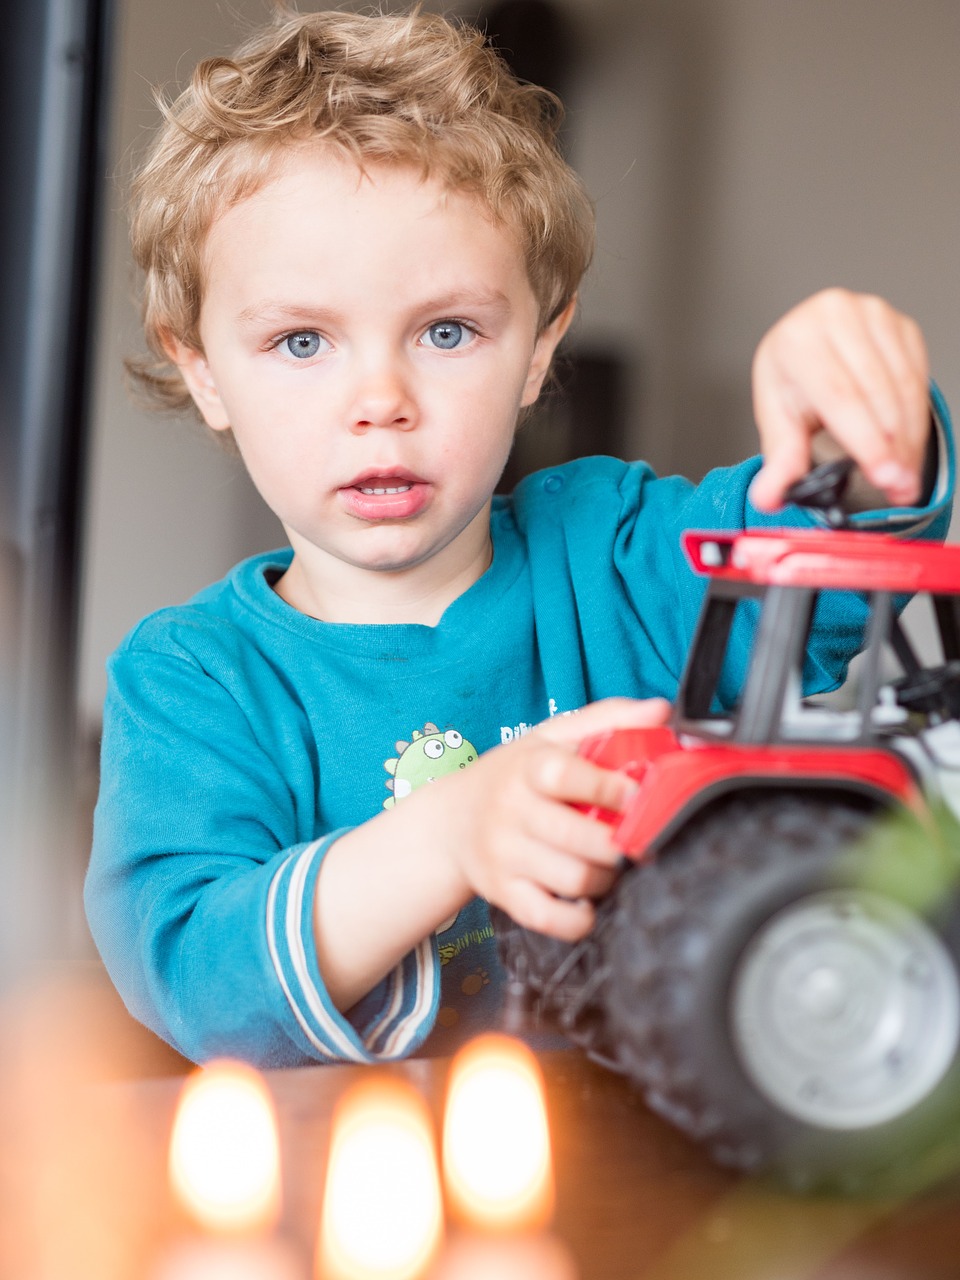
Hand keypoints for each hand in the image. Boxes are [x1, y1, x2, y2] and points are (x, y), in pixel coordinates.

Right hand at [440, 697, 670, 940]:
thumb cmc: (516, 776)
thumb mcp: (551, 738)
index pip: (563, 775)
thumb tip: (661, 709)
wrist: (452, 821)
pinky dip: (580, 919)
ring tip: (610, 864)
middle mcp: (511, 812)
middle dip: (619, 844)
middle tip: (633, 840)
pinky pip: (551, 919)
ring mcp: (505, 856)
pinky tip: (589, 901)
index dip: (606, 787)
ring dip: (607, 878)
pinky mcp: (504, 894)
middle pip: (578, 838)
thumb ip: (607, 719)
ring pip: (574, 880)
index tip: (636, 794)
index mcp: (527, 768)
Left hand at [749, 289, 929, 511]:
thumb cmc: (793, 380)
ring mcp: (873, 315)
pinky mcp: (901, 324)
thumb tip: (769, 498)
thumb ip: (780, 459)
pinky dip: (917, 418)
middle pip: (876, 391)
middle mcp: (835, 317)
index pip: (839, 396)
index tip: (884, 475)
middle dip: (893, 448)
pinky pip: (919, 377)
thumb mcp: (779, 417)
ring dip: (910, 438)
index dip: (865, 440)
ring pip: (904, 386)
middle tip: (899, 486)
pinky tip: (909, 447)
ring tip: (905, 476)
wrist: (809, 345)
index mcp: (797, 340)